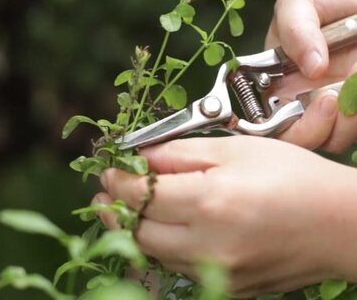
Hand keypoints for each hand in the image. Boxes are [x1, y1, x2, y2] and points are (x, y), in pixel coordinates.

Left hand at [94, 137, 356, 296]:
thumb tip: (142, 156)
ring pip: (154, 254)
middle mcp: (208, 243)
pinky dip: (160, 249)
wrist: (338, 223)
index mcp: (210, 201)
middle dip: (114, 210)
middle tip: (103, 194)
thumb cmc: (293, 177)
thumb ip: (182, 153)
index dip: (117, 180)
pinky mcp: (228, 287)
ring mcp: (218, 272)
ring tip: (122, 211)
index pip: (140, 194)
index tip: (108, 170)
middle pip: (139, 230)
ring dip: (133, 231)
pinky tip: (159, 231)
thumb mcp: (236, 149)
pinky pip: (178, 270)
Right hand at [264, 0, 356, 151]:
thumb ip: (295, 27)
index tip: (320, 102)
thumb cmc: (324, 0)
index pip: (268, 125)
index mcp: (276, 86)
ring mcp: (333, 110)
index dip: (287, 127)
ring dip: (351, 116)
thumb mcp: (300, 1)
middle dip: (319, 128)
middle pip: (301, 140)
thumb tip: (311, 67)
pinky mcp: (355, 110)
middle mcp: (302, 104)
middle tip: (333, 98)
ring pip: (335, 137)